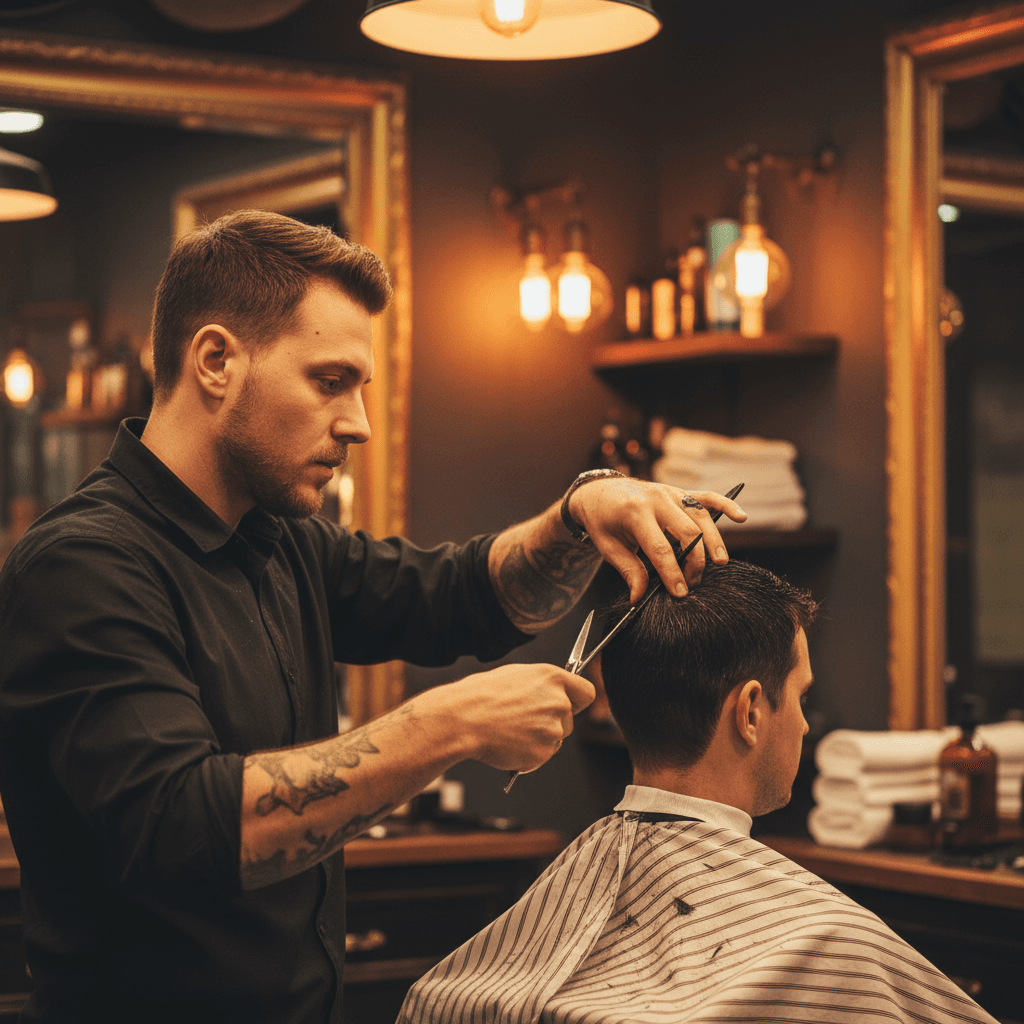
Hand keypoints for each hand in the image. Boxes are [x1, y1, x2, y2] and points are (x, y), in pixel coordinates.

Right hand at [416, 663, 594, 773]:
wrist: (462, 720)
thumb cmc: (481, 695)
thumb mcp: (515, 676)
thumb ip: (541, 685)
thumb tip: (550, 692)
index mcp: (552, 678)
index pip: (587, 693)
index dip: (577, 701)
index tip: (568, 706)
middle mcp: (558, 702)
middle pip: (569, 720)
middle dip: (551, 723)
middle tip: (523, 721)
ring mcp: (552, 729)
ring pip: (555, 739)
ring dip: (539, 739)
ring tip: (511, 731)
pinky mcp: (543, 753)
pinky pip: (541, 756)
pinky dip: (528, 754)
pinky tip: (508, 743)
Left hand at [568, 478, 746, 601]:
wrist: (597, 490)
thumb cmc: (602, 520)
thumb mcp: (608, 546)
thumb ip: (629, 570)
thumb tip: (639, 598)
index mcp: (635, 512)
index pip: (660, 548)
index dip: (673, 573)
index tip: (680, 593)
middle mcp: (657, 499)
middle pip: (687, 533)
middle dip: (694, 562)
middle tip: (692, 584)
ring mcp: (670, 492)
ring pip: (701, 516)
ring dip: (714, 541)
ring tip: (720, 563)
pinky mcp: (679, 492)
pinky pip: (706, 496)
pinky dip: (725, 504)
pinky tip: (741, 517)